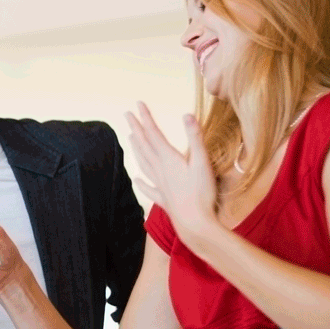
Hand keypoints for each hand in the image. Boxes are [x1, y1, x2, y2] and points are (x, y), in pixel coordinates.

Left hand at [125, 102, 219, 243]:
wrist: (195, 224)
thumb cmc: (201, 193)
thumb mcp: (202, 162)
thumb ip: (194, 138)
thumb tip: (186, 115)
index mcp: (168, 159)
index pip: (154, 133)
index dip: (146, 118)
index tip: (138, 104)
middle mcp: (160, 170)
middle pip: (145, 145)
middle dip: (136, 128)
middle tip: (127, 115)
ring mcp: (160, 185)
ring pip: (143, 163)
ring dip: (136, 149)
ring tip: (130, 138)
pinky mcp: (163, 198)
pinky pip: (149, 187)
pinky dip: (141, 182)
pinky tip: (136, 179)